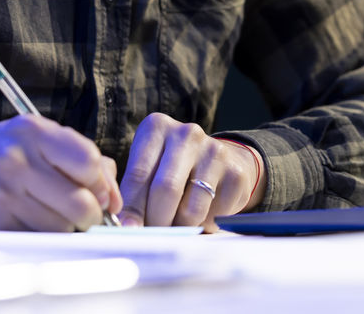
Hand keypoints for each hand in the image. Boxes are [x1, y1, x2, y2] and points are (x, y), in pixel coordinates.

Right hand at [0, 115, 120, 231]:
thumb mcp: (29, 140)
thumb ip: (75, 156)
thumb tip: (114, 196)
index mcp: (30, 131)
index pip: (90, 162)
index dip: (102, 184)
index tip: (100, 193)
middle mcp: (15, 160)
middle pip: (82, 203)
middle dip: (88, 214)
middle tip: (79, 213)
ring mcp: (1, 195)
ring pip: (63, 228)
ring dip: (65, 229)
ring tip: (48, 216)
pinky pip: (38, 242)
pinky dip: (42, 240)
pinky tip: (29, 225)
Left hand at [117, 112, 264, 228]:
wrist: (221, 159)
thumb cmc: (172, 168)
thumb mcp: (149, 168)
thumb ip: (134, 193)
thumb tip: (128, 226)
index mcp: (157, 127)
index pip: (138, 174)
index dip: (132, 208)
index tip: (129, 230)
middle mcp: (187, 134)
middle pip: (165, 190)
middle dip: (156, 221)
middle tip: (153, 235)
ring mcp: (214, 152)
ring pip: (191, 209)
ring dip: (180, 228)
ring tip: (176, 226)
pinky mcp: (236, 174)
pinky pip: (214, 216)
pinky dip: (204, 226)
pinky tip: (201, 216)